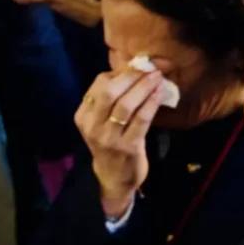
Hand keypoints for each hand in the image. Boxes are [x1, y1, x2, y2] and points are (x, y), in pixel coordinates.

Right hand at [76, 69, 165, 216]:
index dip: (120, 71)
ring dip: (144, 87)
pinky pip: (141, 120)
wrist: (113, 178)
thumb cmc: (110, 144)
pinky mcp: (128, 147)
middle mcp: (92, 126)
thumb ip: (111, 99)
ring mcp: (109, 138)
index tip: (138, 65)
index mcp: (83, 115)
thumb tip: (134, 69)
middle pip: (110, 91)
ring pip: (126, 104)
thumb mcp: (101, 122)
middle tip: (150, 68)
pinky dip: (152, 103)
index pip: (99, 85)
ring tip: (158, 77)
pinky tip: (160, 93)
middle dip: (132, 76)